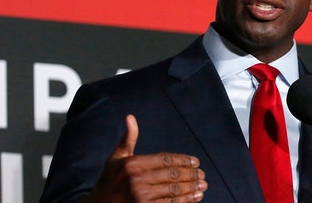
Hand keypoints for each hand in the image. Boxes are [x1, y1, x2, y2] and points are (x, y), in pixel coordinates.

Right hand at [83, 114, 207, 202]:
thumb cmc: (109, 180)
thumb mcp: (117, 158)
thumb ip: (128, 139)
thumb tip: (130, 117)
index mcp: (133, 164)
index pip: (165, 159)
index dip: (183, 160)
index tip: (196, 161)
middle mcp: (137, 179)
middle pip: (172, 175)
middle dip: (190, 174)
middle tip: (202, 174)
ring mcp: (142, 196)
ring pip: (174, 190)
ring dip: (191, 188)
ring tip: (202, 185)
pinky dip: (185, 200)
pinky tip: (195, 197)